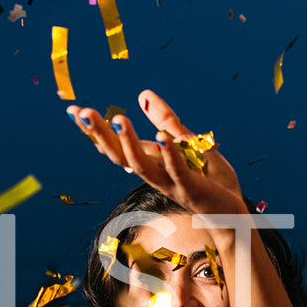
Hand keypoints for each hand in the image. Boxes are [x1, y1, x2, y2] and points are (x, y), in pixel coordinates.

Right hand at [68, 89, 245, 216]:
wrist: (233, 211)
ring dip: (129, 143)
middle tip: (83, 112)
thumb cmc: (209, 178)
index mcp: (151, 162)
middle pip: (120, 155)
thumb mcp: (188, 141)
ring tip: (119, 118)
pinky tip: (161, 137)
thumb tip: (142, 95)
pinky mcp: (191, 188)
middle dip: (100, 134)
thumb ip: (166, 120)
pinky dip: (168, 154)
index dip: (94, 129)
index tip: (73, 110)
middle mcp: (154, 174)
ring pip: (142, 166)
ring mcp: (171, 183)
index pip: (116, 145)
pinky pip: (177, 171)